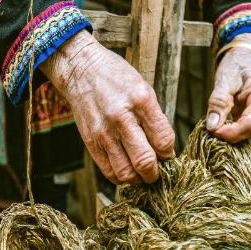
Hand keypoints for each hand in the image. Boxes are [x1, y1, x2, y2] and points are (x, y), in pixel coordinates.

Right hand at [41, 31, 174, 183]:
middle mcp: (121, 118)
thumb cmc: (116, 78)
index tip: (167, 155)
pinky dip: (121, 177)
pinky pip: (108, 171)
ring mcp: (103, 132)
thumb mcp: (143, 89)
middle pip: (145, 161)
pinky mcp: (90, 141)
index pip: (163, 141)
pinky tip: (126, 170)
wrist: (81, 71)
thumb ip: (154, 119)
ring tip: (142, 172)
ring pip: (126, 172)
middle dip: (156, 173)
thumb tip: (164, 150)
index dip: (169, 154)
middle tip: (158, 171)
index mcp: (141, 101)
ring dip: (138, 178)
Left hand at [206, 33, 250, 164]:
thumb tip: (212, 127)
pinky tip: (218, 145)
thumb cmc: (237, 67)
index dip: (231, 133)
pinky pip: (248, 147)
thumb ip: (219, 102)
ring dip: (237, 154)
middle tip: (215, 147)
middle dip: (238, 154)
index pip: (250, 125)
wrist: (247, 61)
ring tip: (215, 148)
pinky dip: (235, 149)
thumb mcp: (225, 79)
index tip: (214, 132)